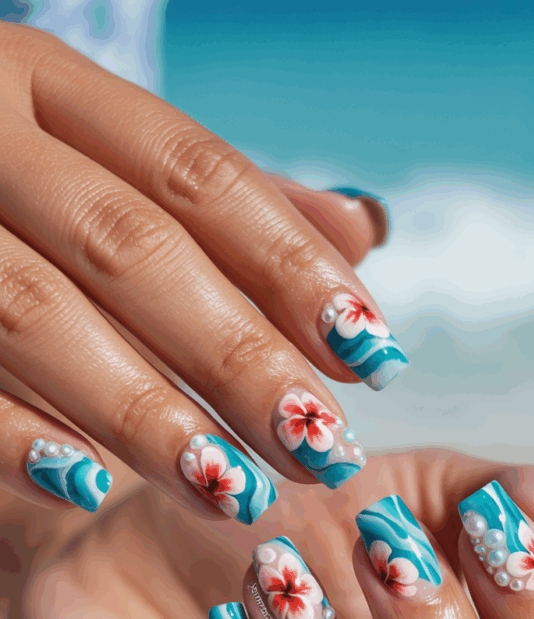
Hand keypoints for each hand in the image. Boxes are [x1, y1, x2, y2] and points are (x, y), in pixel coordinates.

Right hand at [0, 22, 397, 523]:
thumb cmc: (5, 182)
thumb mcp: (103, 154)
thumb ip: (224, 198)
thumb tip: (360, 231)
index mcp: (45, 86)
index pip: (195, 173)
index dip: (289, 265)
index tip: (369, 350)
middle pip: (130, 249)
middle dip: (235, 356)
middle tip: (321, 444)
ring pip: (39, 318)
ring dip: (145, 415)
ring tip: (234, 489)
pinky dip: (14, 438)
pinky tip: (86, 487)